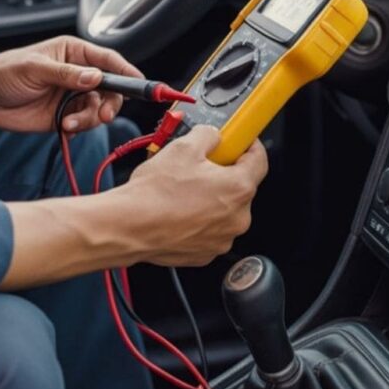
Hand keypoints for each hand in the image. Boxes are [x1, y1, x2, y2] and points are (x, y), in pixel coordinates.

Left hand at [0, 36, 142, 132]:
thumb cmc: (4, 72)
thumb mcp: (35, 68)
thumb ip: (67, 74)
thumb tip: (95, 77)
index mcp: (74, 54)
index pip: (108, 60)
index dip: (127, 72)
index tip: (140, 84)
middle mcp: (79, 75)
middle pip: (112, 89)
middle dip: (111, 104)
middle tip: (104, 115)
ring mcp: (73, 96)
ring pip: (99, 110)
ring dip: (89, 120)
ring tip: (69, 123)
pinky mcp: (66, 116)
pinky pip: (84, 124)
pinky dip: (78, 129)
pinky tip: (63, 127)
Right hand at [111, 126, 268, 266]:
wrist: (128, 226)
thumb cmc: (154, 193)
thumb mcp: (183, 147)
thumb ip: (208, 136)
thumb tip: (213, 136)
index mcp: (238, 188)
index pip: (260, 160)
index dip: (250, 146)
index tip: (242, 141)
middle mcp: (237, 217)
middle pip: (240, 187)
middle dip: (224, 173)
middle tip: (201, 165)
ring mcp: (222, 238)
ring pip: (224, 210)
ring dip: (211, 198)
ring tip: (183, 190)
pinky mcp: (206, 253)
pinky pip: (210, 230)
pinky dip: (199, 219)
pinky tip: (179, 210)